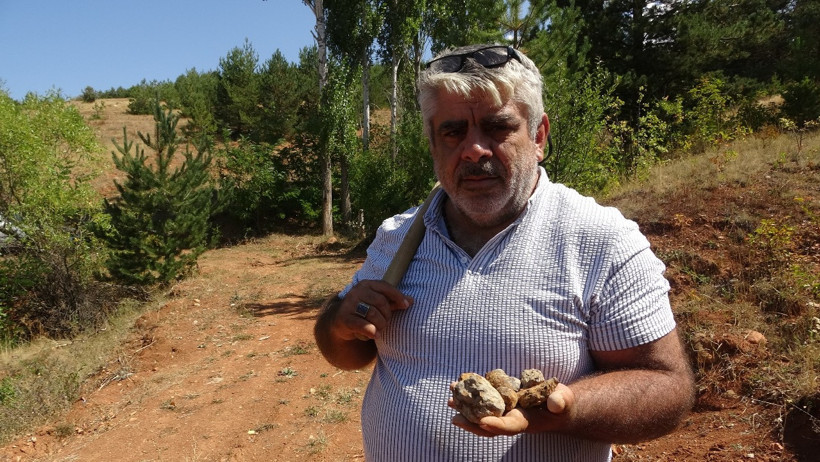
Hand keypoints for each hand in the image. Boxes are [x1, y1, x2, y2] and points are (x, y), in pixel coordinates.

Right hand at [333, 280, 412, 340]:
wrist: (341, 323)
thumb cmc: (364, 311)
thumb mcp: (378, 305)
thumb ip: (394, 302)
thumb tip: (412, 301)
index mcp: (366, 284)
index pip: (385, 287)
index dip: (397, 296)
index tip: (406, 305)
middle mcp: (356, 292)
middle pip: (381, 302)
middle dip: (387, 315)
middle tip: (386, 322)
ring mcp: (349, 304)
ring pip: (373, 314)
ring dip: (380, 324)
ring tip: (380, 329)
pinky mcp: (344, 318)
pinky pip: (363, 325)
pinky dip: (372, 331)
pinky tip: (376, 335)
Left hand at [449, 383, 574, 436]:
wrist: (556, 403)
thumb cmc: (562, 403)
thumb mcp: (564, 401)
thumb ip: (560, 401)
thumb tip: (554, 403)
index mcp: (525, 422)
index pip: (509, 426)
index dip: (496, 425)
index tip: (482, 422)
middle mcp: (511, 418)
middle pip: (488, 424)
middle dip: (471, 421)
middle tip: (454, 415)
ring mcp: (504, 409)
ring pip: (481, 411)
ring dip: (465, 406)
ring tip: (450, 396)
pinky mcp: (501, 399)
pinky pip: (482, 399)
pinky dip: (470, 394)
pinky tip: (459, 385)